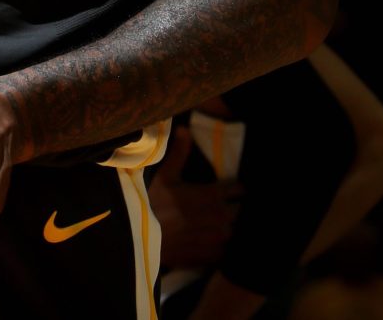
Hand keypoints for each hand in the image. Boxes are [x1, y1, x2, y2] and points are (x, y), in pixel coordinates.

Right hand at [149, 123, 241, 269]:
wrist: (142, 239)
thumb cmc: (153, 204)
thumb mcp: (166, 175)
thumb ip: (180, 152)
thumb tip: (184, 128)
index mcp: (214, 194)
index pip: (240, 189)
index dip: (235, 189)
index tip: (230, 189)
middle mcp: (221, 216)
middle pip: (241, 210)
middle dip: (235, 207)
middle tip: (225, 207)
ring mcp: (218, 238)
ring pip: (235, 230)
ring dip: (230, 226)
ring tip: (219, 225)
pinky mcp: (212, 255)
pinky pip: (226, 250)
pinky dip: (222, 246)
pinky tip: (212, 242)